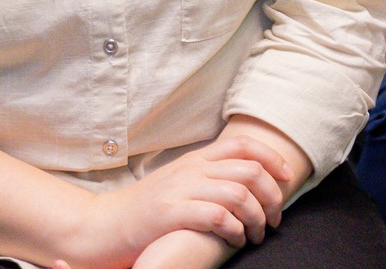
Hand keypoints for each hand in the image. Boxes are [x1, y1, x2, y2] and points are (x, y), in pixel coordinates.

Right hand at [62, 135, 290, 268]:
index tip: (287, 178)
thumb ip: (206, 179)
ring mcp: (181, 190)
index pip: (244, 145)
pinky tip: (236, 239)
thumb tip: (245, 184)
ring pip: (239, 194)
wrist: (98, 227)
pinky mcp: (171, 213)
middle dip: (272, 195)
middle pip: (250, 170)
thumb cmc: (141, 212)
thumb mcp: (176, 185)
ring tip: (256, 234)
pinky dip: (235, 229)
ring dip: (257, 217)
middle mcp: (191, 170)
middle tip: (275, 218)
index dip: (273, 158)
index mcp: (194, 160)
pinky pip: (218, 216)